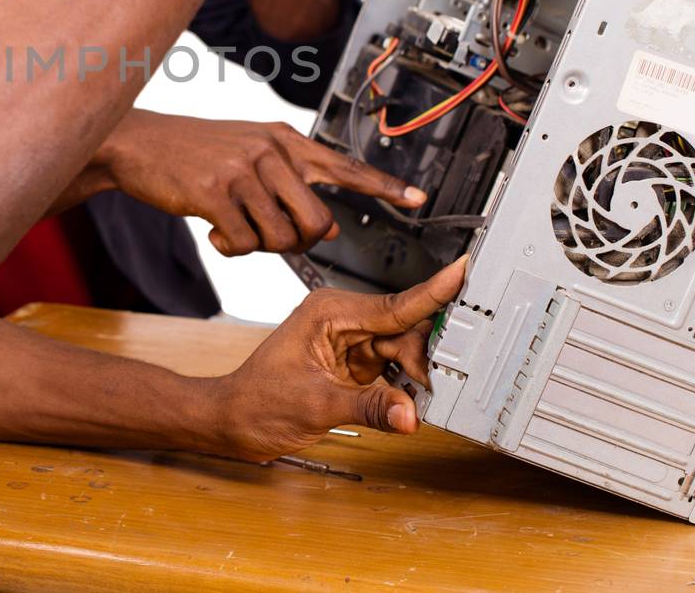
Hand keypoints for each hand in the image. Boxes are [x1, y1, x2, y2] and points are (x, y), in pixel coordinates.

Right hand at [99, 110, 423, 255]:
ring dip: (260, 245)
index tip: (418, 199)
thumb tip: (332, 227)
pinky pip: (244, 242)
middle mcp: (270, 151)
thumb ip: (291, 185)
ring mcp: (243, 170)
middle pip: (317, 219)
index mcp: (284, 140)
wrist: (139, 144)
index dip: (384, 186)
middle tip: (271, 234)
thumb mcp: (249, 155)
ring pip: (282, 236)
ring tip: (235, 228)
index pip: (344, 166)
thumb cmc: (194, 153)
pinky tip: (214, 231)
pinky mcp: (215, 193)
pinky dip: (231, 248)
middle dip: (300, 240)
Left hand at [212, 257, 465, 461]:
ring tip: (426, 399)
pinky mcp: (350, 364)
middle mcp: (340, 320)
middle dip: (424, 359)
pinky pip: (389, 369)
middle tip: (445, 385)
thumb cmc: (255, 401)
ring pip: (400, 352)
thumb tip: (409, 414)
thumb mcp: (316, 405)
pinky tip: (408, 402)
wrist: (231, 421)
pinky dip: (401, 387)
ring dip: (414, 376)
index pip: (394, 304)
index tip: (463, 272)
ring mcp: (347, 342)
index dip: (434, 292)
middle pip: (403, 331)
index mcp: (329, 312)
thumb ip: (369, 407)